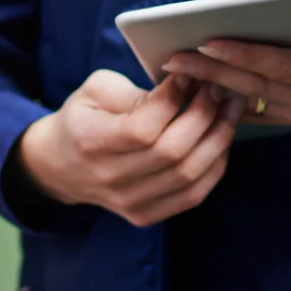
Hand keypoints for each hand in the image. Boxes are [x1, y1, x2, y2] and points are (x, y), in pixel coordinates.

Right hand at [14, 70, 240, 226]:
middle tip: (219, 88)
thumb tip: (183, 87)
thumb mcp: (96, 89)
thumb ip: (136, 91)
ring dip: (218, 138)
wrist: (61, 166)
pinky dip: (214, 166)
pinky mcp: (146, 215)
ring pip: (188, 175)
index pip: (143, 128)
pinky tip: (221, 138)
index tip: (188, 75)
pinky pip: (193, 195)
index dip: (172, 100)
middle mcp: (110, 179)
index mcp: (91, 142)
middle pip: (172, 153)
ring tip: (230, 109)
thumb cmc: (83, 117)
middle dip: (204, 115)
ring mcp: (129, 203)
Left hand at [162, 41, 290, 165]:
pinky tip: (223, 91)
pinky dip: (245, 99)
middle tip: (170, 57)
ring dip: (221, 86)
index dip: (242, 54)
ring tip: (184, 72)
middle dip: (213, 71)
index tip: (208, 40)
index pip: (282, 66)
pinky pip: (277, 111)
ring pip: (263, 101)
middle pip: (260, 86)